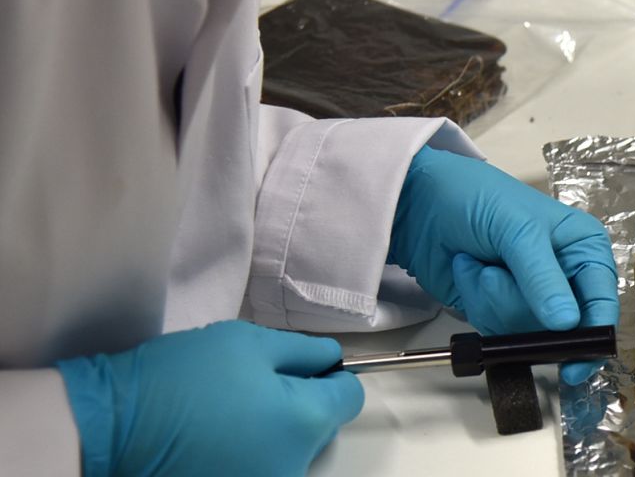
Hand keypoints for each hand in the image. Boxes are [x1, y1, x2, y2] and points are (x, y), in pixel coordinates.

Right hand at [56, 321, 362, 476]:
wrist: (112, 426)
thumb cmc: (183, 377)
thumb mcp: (250, 342)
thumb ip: (304, 351)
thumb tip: (331, 360)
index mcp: (305, 424)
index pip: (349, 398)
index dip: (332, 376)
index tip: (307, 367)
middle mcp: (295, 467)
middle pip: (320, 427)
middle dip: (299, 404)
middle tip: (254, 385)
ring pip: (290, 450)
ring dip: (273, 431)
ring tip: (228, 413)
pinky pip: (260, 467)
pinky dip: (247, 452)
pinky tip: (216, 436)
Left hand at [389, 146, 618, 383]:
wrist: (420, 204)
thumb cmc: (477, 198)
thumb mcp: (517, 229)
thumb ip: (542, 277)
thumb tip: (568, 323)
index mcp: (583, 248)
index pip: (602, 300)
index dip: (594, 331)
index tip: (575, 359)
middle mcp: (564, 276)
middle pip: (564, 329)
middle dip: (522, 306)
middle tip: (496, 275)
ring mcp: (531, 298)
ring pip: (528, 334)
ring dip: (495, 302)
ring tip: (481, 267)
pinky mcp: (501, 311)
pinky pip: (500, 333)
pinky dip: (480, 306)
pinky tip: (471, 276)